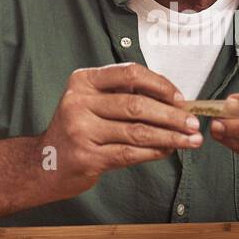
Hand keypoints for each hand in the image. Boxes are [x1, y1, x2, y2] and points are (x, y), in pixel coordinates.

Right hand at [39, 63, 201, 195]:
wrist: (44, 164)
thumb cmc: (77, 130)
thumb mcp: (92, 102)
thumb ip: (124, 95)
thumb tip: (174, 100)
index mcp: (83, 81)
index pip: (130, 73)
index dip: (160, 85)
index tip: (181, 98)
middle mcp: (79, 102)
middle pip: (137, 105)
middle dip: (172, 115)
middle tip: (193, 123)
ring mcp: (81, 131)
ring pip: (137, 132)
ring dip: (170, 137)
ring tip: (190, 140)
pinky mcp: (87, 157)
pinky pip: (130, 153)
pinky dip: (154, 152)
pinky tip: (168, 151)